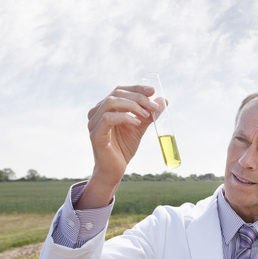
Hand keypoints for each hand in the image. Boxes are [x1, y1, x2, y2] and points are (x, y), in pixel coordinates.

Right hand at [77, 85, 159, 208]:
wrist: (115, 170)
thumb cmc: (124, 148)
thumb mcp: (139, 127)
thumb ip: (149, 114)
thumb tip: (163, 100)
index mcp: (106, 108)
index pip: (120, 90)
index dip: (136, 88)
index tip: (153, 90)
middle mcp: (97, 112)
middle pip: (116, 94)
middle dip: (138, 97)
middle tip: (154, 106)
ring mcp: (94, 122)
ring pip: (111, 102)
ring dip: (132, 105)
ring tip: (146, 115)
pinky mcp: (95, 134)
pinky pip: (107, 118)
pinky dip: (124, 117)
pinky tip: (136, 123)